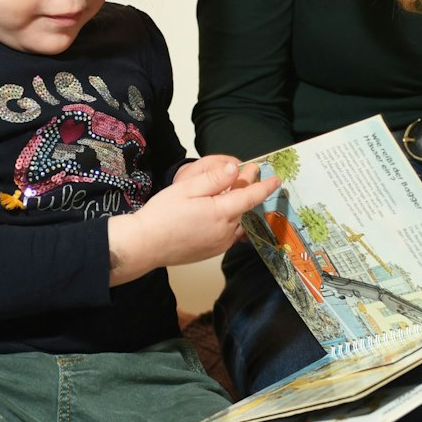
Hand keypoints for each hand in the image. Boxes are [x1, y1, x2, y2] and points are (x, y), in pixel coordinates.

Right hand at [109, 155, 279, 284]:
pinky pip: (230, 234)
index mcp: (220, 213)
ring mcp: (220, 244)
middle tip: (247, 173)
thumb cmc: (162, 214)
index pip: (251, 197)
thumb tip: (235, 169)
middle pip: (244, 207)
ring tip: (234, 193)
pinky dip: (231, 221)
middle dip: (248, 190)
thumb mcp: (186, 189)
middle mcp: (225, 231)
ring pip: (238, 222)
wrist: (145, 245)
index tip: (276, 178)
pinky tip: (222, 213)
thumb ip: (213, 179)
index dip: (264, 186)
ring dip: (240, 207)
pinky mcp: (212, 251)